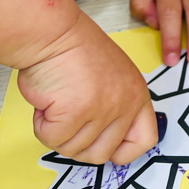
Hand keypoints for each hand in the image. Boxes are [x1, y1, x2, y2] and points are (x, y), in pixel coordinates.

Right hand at [17, 10, 155, 164]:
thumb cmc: (76, 53)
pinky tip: (49, 101)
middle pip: (101, 154)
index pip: (145, 140)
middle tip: (69, 117)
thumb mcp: (113, 79)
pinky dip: (43, 125)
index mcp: (137, 94)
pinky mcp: (76, 111)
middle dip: (78, 143)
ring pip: (73, 149)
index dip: (122, 151)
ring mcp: (103, 108)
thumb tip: (108, 142)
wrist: (55, 34)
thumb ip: (116, 108)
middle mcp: (125, 102)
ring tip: (60, 100)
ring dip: (57, 131)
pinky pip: (52, 139)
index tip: (106, 146)